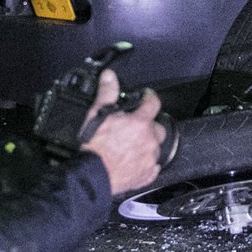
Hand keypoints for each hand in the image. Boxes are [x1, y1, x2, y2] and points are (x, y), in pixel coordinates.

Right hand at [78, 69, 165, 194]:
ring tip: (131, 146)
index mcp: (139, 123)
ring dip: (147, 145)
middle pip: (157, 128)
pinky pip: (152, 167)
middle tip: (135, 127)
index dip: (149, 98)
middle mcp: (149, 140)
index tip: (146, 97)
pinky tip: (134, 161)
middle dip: (149, 126)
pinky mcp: (147, 175)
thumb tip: (109, 76)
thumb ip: (107, 93)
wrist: (93, 175)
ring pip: (155, 148)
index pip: (153, 103)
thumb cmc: (95, 148)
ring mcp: (150, 159)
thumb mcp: (97, 115)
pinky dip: (146, 163)